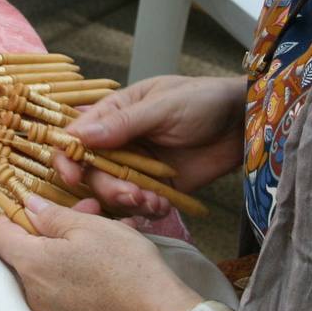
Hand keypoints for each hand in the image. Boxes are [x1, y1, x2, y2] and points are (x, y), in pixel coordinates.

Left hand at [0, 195, 201, 310]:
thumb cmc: (125, 266)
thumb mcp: (90, 227)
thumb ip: (52, 215)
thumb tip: (28, 206)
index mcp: (32, 264)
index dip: (13, 216)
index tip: (35, 208)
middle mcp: (32, 294)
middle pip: (26, 254)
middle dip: (51, 229)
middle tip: (86, 213)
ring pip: (47, 272)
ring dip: (66, 250)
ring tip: (103, 235)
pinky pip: (62, 292)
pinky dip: (75, 274)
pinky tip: (105, 263)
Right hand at [57, 75, 244, 216]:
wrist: (243, 123)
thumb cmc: (202, 101)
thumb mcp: (163, 106)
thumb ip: (124, 123)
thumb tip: (81, 135)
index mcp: (113, 114)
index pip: (75, 137)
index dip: (68, 157)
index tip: (74, 175)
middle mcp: (120, 142)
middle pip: (92, 172)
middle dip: (106, 187)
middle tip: (131, 193)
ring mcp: (138, 166)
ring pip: (114, 192)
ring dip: (128, 201)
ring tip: (152, 200)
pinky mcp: (157, 187)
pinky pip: (140, 204)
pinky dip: (147, 209)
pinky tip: (163, 205)